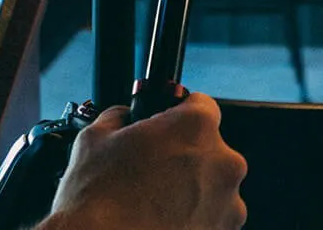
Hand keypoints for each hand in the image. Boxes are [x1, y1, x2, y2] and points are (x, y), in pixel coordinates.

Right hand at [44, 93, 246, 229]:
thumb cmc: (99, 202)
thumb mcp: (95, 138)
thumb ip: (119, 118)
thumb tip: (122, 118)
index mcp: (196, 128)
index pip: (201, 105)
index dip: (179, 115)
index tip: (167, 127)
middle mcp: (222, 162)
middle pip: (209, 148)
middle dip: (185, 156)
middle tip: (153, 171)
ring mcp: (228, 203)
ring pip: (213, 186)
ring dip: (193, 190)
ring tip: (156, 203)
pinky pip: (214, 217)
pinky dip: (195, 218)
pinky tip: (165, 221)